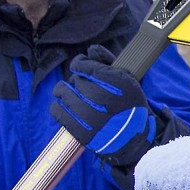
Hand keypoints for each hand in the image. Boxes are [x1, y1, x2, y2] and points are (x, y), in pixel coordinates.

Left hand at [50, 45, 155, 166]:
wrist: (132, 139)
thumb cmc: (129, 107)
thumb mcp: (128, 82)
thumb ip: (108, 63)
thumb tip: (90, 50)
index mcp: (116, 83)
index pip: (84, 65)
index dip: (79, 64)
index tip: (80, 66)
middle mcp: (103, 98)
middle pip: (75, 80)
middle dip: (76, 80)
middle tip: (80, 85)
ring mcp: (91, 116)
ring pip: (63, 94)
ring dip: (63, 92)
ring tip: (67, 94)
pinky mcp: (81, 132)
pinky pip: (58, 113)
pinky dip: (57, 108)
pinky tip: (61, 106)